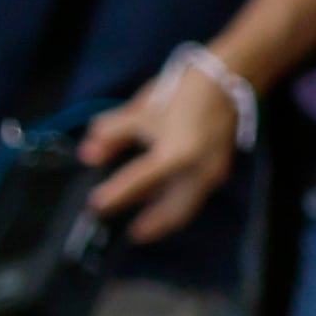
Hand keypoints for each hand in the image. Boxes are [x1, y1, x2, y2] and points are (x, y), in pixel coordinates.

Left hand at [86, 57, 245, 239]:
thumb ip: (111, 134)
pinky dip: (175, 202)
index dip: (116, 194)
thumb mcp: (139, 112)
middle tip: (130, 235)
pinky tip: (157, 202)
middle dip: (152, 225)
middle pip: (173, 210)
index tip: (95, 207)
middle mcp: (199, 171)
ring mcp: (212, 172)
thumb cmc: (180, 93)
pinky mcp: (217, 170)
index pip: (140, 180)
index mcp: (177, 154)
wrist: (226, 80)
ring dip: (165, 217)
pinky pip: (193, 194)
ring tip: (142, 227)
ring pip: (186, 205)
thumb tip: (88, 156)